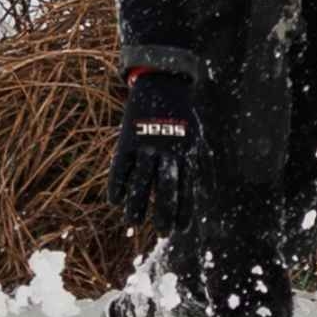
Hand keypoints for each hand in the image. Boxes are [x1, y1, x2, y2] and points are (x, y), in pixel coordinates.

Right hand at [107, 70, 201, 231]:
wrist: (162, 84)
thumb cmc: (180, 116)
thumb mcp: (195, 136)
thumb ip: (196, 161)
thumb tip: (200, 187)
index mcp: (186, 151)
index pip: (186, 187)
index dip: (183, 209)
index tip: (180, 230)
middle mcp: (167, 151)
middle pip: (166, 186)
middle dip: (164, 211)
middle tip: (162, 232)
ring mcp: (146, 145)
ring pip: (141, 180)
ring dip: (137, 204)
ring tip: (134, 223)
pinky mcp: (128, 139)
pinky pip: (121, 166)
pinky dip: (117, 184)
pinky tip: (115, 202)